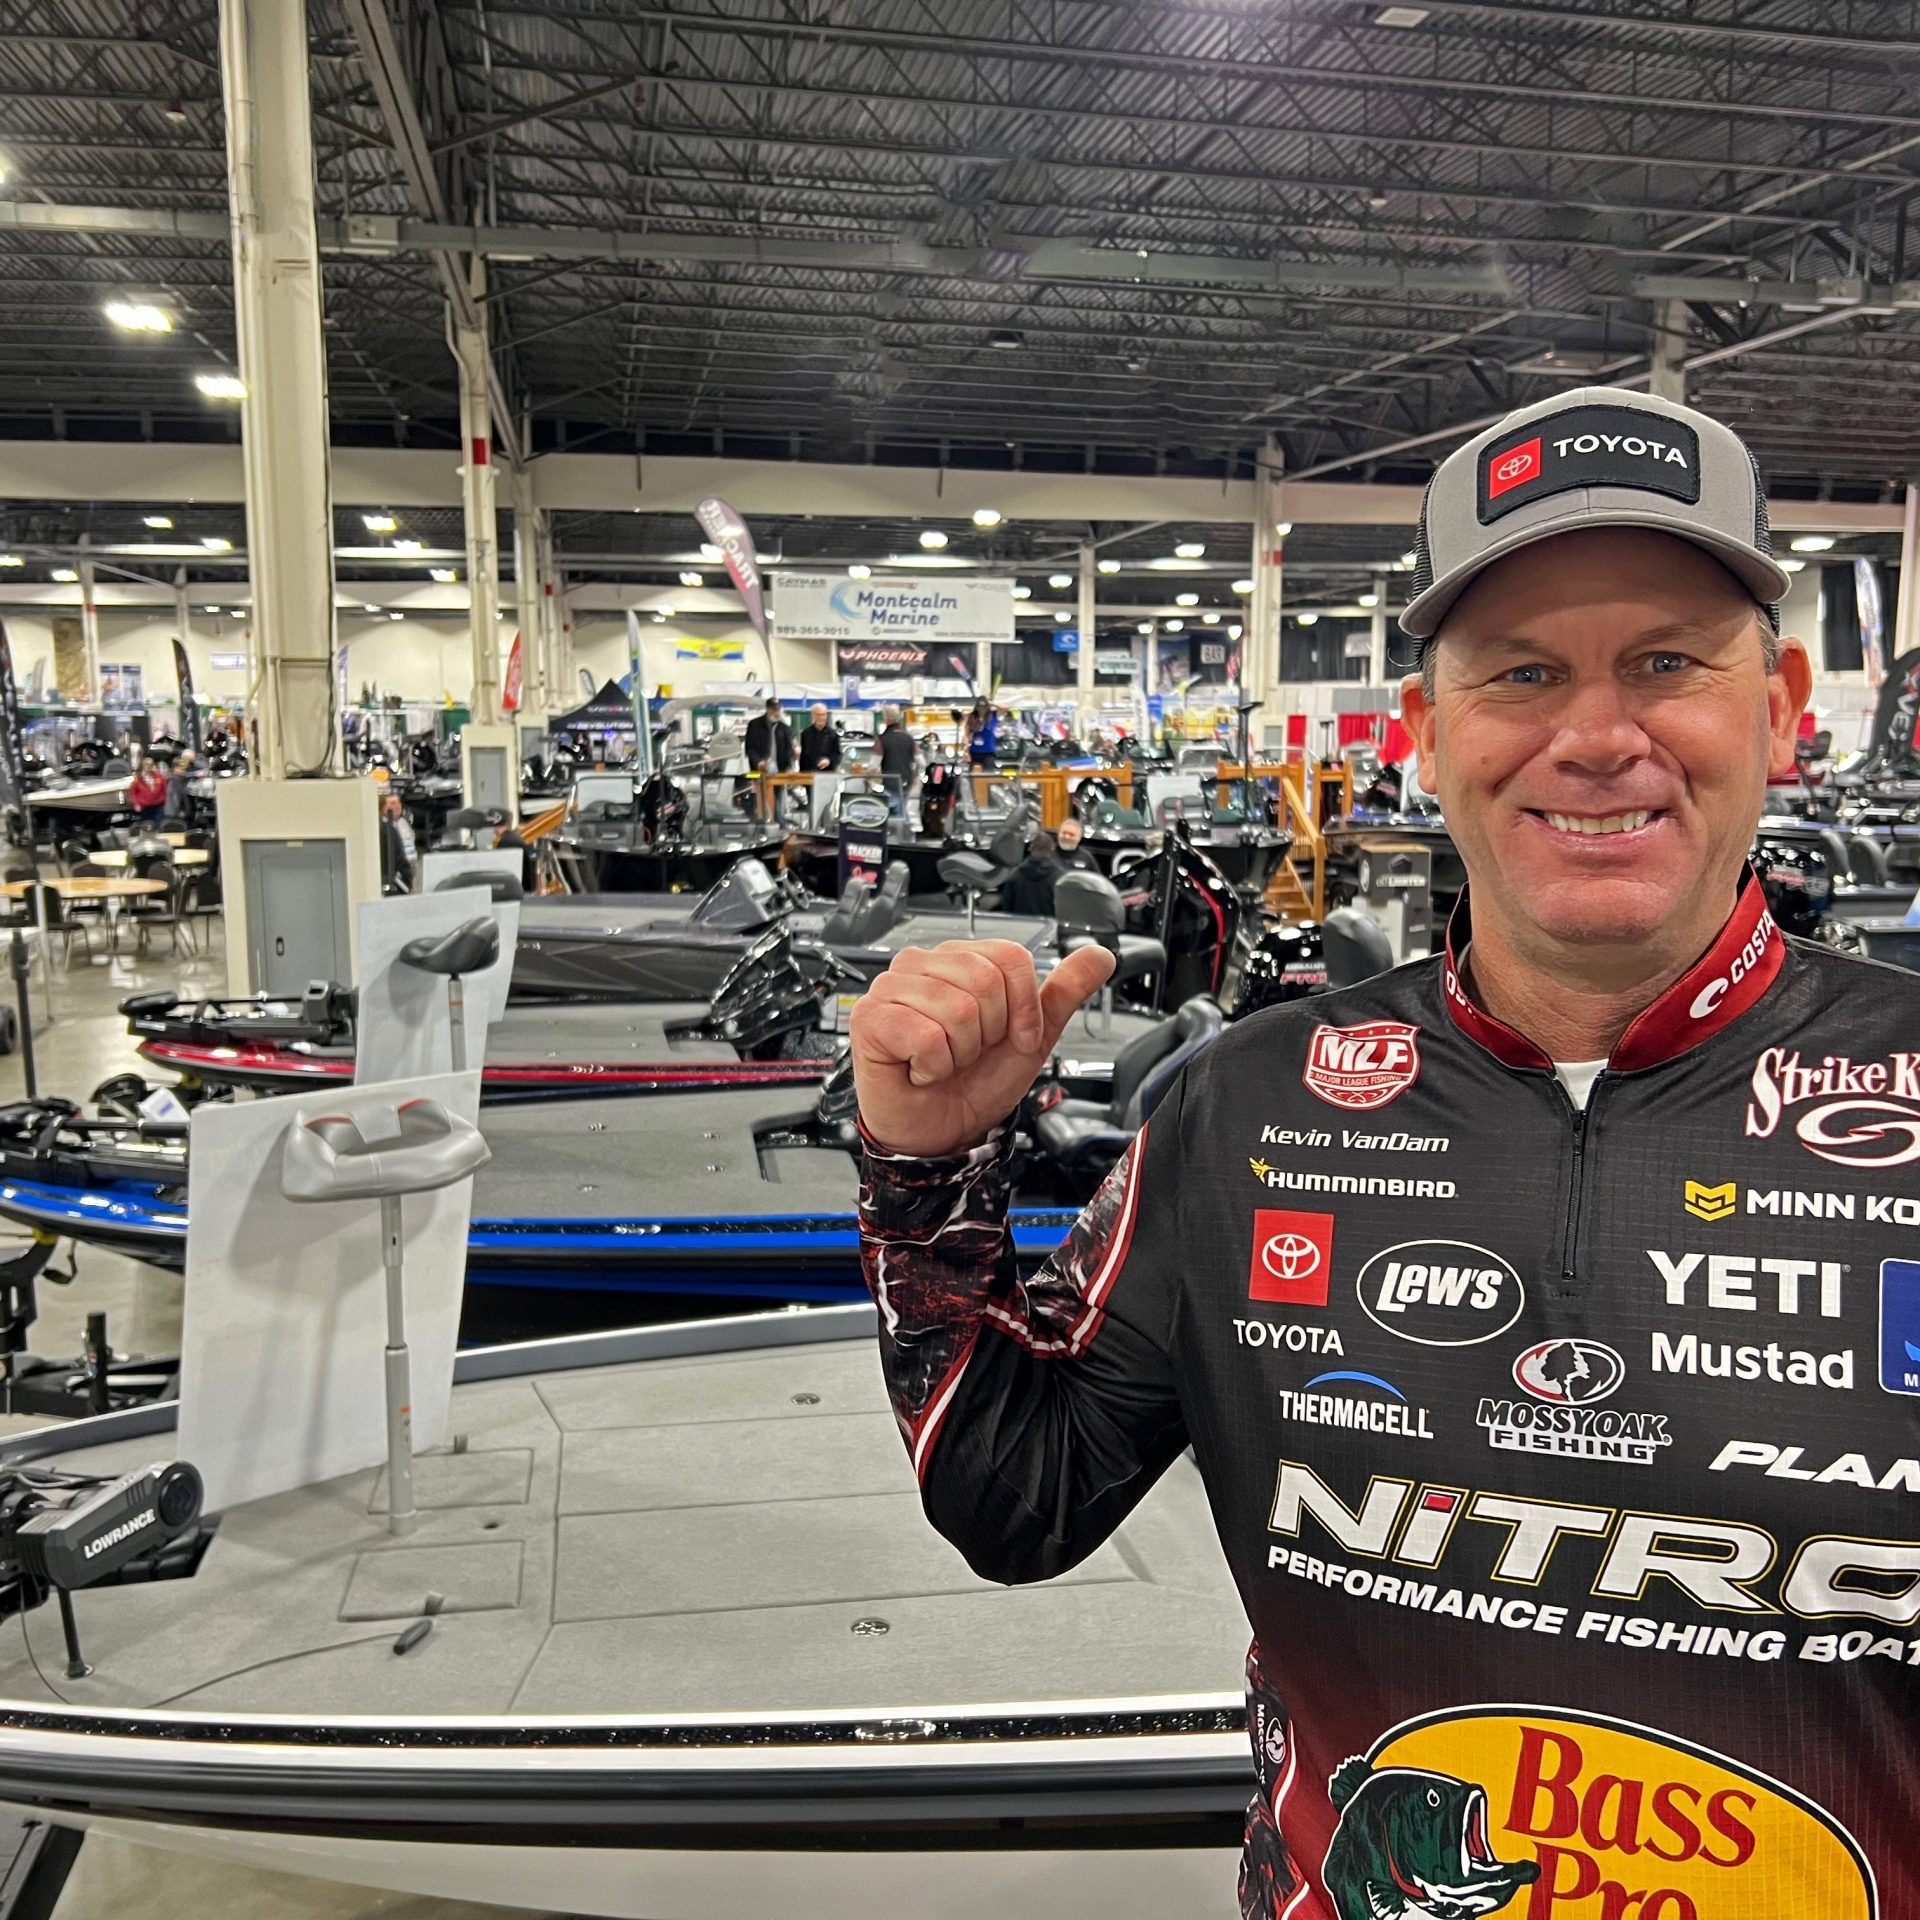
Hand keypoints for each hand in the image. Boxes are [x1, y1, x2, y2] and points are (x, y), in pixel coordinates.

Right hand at [850, 939, 1115, 1157]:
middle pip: (985, 981)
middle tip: (969, 1051)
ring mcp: (892, 988)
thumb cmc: (976, 1082)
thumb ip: (1063, 992)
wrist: (943, 1131)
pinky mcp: (870, 1018)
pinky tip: (921, 1069)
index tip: (1011, 1036)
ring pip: (957, 1009)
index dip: (1022, 1006)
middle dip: (990, 1032)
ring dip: (960, 1052)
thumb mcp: (1031, 1036)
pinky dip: (933, 1065)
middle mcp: (923, 964)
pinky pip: (925, 1035)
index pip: (1010, 957)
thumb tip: (1098, 956)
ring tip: (945, 1060)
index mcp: (961, 959)